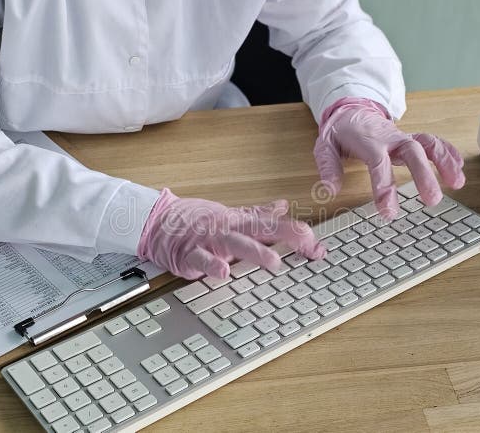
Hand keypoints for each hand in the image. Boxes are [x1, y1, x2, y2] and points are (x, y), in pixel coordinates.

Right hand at [138, 189, 325, 279]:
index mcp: (241, 222)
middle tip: (306, 246)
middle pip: (260, 230)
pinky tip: (223, 273)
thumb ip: (259, 214)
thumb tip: (283, 205)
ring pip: (235, 244)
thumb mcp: (234, 217)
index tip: (318, 247)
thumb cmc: (200, 222)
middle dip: (284, 237)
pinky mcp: (190, 254)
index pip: (274, 226)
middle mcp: (229, 229)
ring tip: (273, 262)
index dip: (297, 234)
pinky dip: (212, 265)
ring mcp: (210, 241)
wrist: (161, 222)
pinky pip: (202, 260)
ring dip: (255, 252)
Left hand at [313, 98, 464, 217]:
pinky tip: (459, 167)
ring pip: (428, 145)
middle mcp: (391, 138)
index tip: (389, 211)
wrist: (351, 110)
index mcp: (368, 141)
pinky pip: (433, 142)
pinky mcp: (411, 139)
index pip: (379, 164)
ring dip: (445, 162)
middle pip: (412, 152)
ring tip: (457, 184)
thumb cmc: (340, 132)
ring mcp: (404, 138)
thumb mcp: (324, 146)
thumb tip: (329, 190)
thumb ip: (328, 167)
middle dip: (424, 176)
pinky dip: (448, 153)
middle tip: (432, 200)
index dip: (385, 187)